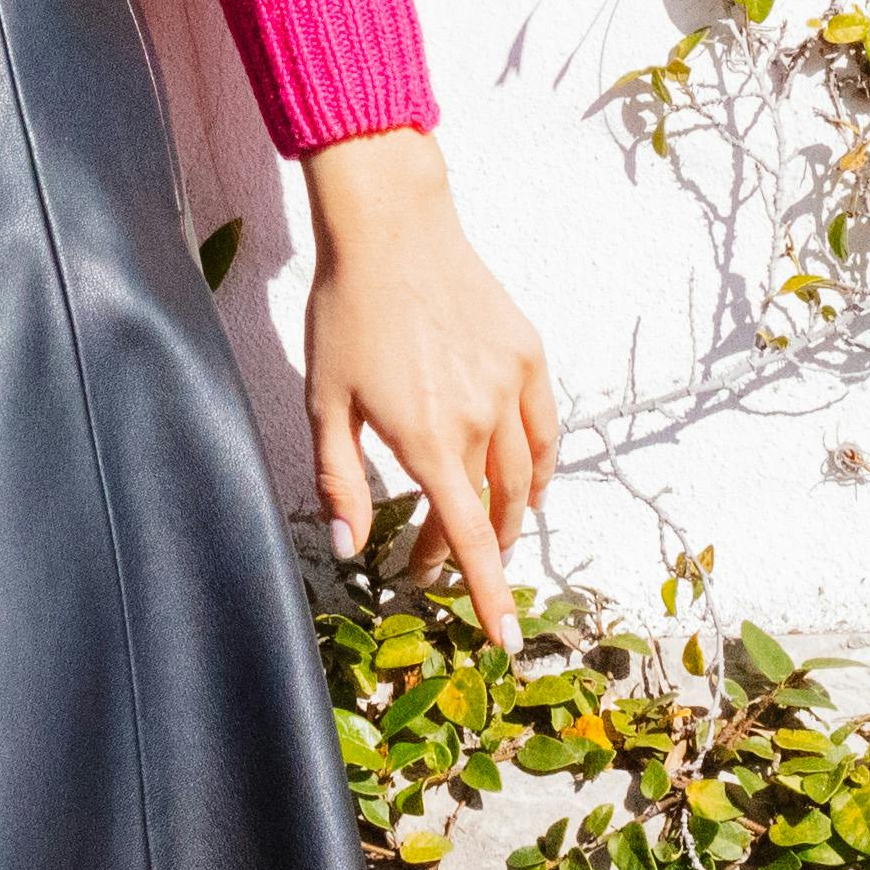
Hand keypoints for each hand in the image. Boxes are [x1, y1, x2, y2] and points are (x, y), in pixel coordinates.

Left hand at [292, 127, 553, 656]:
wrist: (392, 228)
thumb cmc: (346, 313)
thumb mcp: (324, 403)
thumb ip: (338, 481)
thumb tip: (350, 548)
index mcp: (427, 439)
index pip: (465, 538)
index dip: (487, 595)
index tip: (504, 640)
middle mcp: (480, 418)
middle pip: (491, 512)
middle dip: (468, 553)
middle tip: (431, 564)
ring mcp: (512, 384)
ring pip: (526, 476)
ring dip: (507, 516)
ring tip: (482, 533)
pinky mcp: (529, 354)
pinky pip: (545, 430)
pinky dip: (538, 466)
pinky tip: (522, 479)